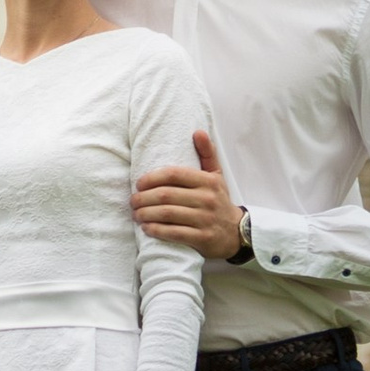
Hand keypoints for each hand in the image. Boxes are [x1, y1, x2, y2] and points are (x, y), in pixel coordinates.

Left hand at [131, 127, 245, 259]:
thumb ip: (207, 154)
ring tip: (136, 214)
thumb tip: (198, 132)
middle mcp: (207, 199)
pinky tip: (147, 228)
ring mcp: (205, 219)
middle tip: (132, 201)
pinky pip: (174, 233)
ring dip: (146, 214)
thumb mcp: (216, 176)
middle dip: (144, 198)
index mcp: (208, 181)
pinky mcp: (202, 238)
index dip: (152, 178)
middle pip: (166, 195)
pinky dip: (157, 230)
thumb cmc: (219, 200)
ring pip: (168, 214)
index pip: (174, 174)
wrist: (237, 232)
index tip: (139, 184)